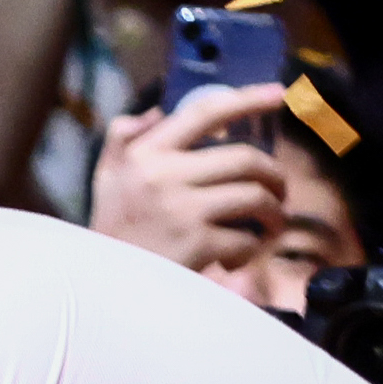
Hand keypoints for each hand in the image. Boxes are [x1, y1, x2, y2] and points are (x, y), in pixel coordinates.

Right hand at [91, 85, 293, 274]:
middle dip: (274, 175)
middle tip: (278, 190)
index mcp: (145, 154)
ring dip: (273, 213)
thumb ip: (123, 140)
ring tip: (268, 225)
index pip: (205, 112)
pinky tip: (235, 259)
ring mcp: (182, 209)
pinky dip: (250, 250)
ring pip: (255, 197)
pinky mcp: (197, 243)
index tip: (280, 94)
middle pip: (246, 159)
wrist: (102, 289)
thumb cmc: (112, 233)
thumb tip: (156, 111)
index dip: (248, 99)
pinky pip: (245, 238)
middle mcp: (163, 175)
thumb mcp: (107, 179)